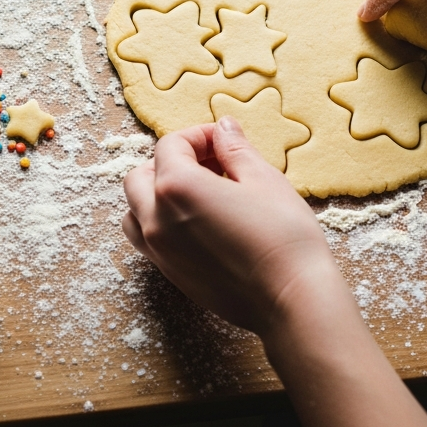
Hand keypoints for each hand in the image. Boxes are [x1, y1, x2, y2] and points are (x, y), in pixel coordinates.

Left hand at [121, 119, 426, 426]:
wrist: (291, 298)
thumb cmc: (283, 236)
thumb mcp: (264, 179)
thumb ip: (235, 149)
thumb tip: (223, 128)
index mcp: (176, 187)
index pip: (171, 146)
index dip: (198, 136)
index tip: (223, 141)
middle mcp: (156, 218)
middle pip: (142, 175)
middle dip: (171, 162)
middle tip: (212, 165)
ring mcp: (158, 250)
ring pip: (134, 209)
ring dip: (156, 194)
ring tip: (198, 194)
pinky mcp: (169, 273)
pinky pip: (146, 239)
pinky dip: (158, 223)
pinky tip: (195, 223)